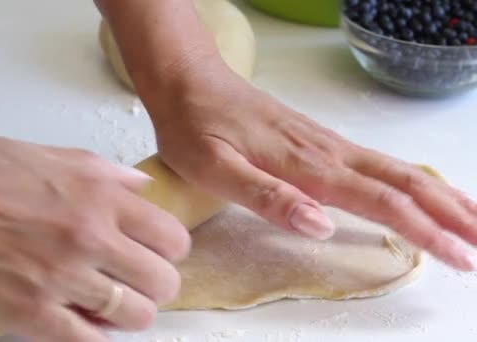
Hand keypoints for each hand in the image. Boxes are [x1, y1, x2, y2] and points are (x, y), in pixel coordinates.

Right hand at [0, 123, 189, 341]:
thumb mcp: (51, 155)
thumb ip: (105, 174)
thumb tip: (141, 189)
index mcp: (98, 196)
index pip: (172, 238)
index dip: (169, 252)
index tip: (155, 255)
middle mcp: (89, 236)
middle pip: (163, 282)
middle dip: (156, 287)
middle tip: (136, 284)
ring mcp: (62, 277)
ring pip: (136, 316)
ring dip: (129, 316)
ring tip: (109, 306)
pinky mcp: (30, 313)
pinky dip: (94, 338)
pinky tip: (81, 322)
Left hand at [144, 61, 476, 271]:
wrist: (189, 82)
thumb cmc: (196, 127)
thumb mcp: (216, 169)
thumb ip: (267, 196)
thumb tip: (320, 224)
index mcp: (307, 166)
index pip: (381, 202)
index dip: (426, 232)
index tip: (460, 258)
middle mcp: (328, 152)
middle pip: (406, 183)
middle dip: (452, 214)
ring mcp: (327, 143)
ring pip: (399, 170)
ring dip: (441, 197)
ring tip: (472, 220)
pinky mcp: (319, 140)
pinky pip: (380, 162)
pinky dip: (413, 181)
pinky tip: (419, 191)